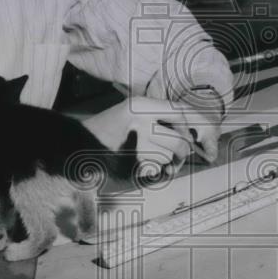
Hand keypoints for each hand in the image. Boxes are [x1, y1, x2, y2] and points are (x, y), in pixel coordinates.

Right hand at [83, 98, 219, 180]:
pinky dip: (153, 173)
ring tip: (145, 158)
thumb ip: (163, 120)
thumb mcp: (134, 114)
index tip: (203, 139)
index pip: (183, 112)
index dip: (197, 127)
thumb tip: (196, 137)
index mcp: (141, 105)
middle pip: (181, 141)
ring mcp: (135, 144)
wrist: (75, 146)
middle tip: (175, 158)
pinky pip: (156, 173)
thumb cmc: (110, 131)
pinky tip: (139, 167)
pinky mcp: (130, 165)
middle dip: (181, 153)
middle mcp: (140, 121)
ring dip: (164, 163)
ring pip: (169, 159)